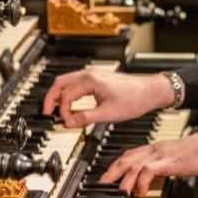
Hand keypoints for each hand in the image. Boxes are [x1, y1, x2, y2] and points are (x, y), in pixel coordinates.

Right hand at [42, 69, 173, 127]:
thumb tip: (69, 123)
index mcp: (90, 80)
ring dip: (59, 95)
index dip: (62, 111)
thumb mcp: (109, 114)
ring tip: (55, 111)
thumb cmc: (134, 99)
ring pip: (67, 82)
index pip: (66, 95)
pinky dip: (69, 93)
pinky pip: (76, 83)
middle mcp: (90, 73)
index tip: (65, 122)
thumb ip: (86, 118)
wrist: (150, 91)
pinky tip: (70, 105)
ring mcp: (93, 74)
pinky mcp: (97, 78)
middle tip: (46, 113)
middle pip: (60, 83)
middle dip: (51, 98)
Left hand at [99, 130, 197, 195]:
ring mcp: (160, 154)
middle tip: (102, 183)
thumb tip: (155, 177)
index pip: (131, 153)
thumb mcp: (176, 159)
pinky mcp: (167, 161)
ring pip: (133, 164)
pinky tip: (140, 191)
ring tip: (119, 191)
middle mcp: (155, 149)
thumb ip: (164, 165)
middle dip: (112, 171)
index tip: (109, 174)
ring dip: (124, 179)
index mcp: (157, 148)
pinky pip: (147, 170)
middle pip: (127, 158)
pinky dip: (141, 182)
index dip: (118, 164)